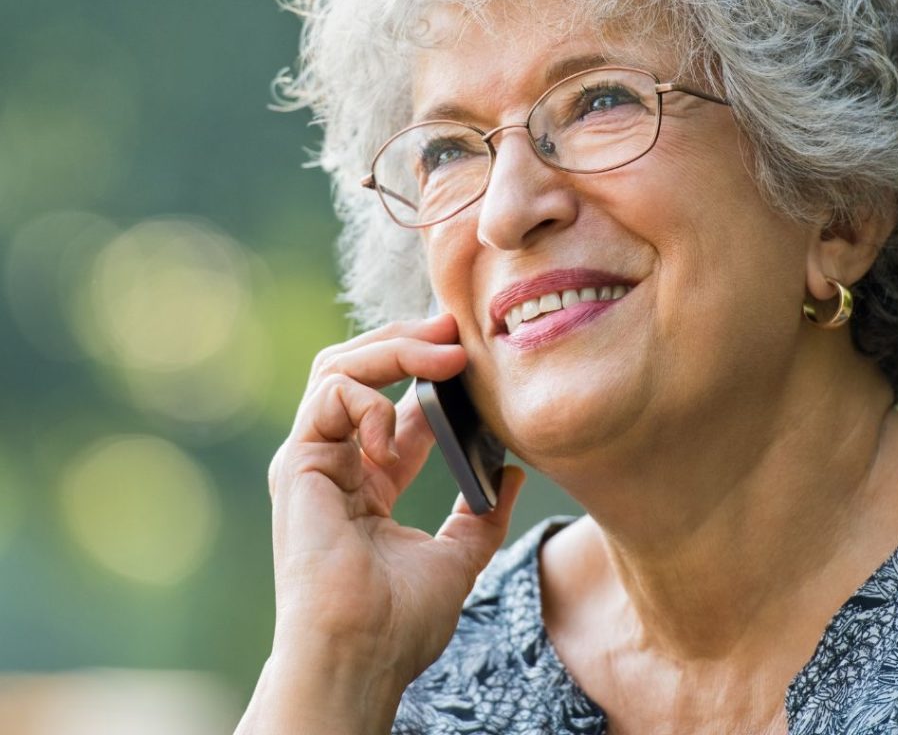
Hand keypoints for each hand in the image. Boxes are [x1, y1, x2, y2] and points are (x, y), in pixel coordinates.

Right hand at [265, 313, 525, 703]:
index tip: (472, 355)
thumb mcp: (457, 558)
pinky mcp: (298, 460)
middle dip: (408, 342)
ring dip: (395, 349)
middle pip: (360, 370)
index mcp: (368, 481)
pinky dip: (370, 400)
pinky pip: (330, 394)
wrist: (359, 656)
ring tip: (444, 353)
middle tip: (455, 329)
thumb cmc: (398, 622)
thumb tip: (512, 473)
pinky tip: (395, 438)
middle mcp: (336, 461)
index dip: (431, 372)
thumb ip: (481, 515)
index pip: (396, 404)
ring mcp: (312, 458)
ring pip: (339, 367)